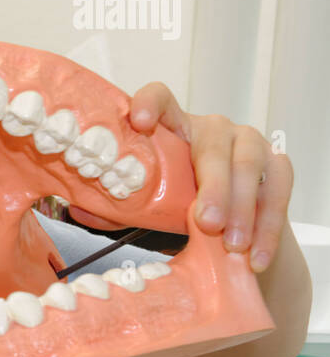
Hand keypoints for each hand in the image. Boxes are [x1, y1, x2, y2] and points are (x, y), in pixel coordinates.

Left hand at [66, 82, 291, 273]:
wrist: (231, 231)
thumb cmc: (178, 208)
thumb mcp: (147, 207)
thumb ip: (118, 207)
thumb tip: (78, 210)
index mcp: (173, 128)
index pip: (161, 99)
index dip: (150, 103)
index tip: (140, 121)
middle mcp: (212, 129)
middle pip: (213, 145)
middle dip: (213, 186)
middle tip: (206, 222)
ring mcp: (249, 144)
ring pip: (249, 168)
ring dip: (242, 211)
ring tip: (232, 246)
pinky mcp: (278, 167)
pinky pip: (277, 193)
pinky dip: (268, 228)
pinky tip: (256, 257)